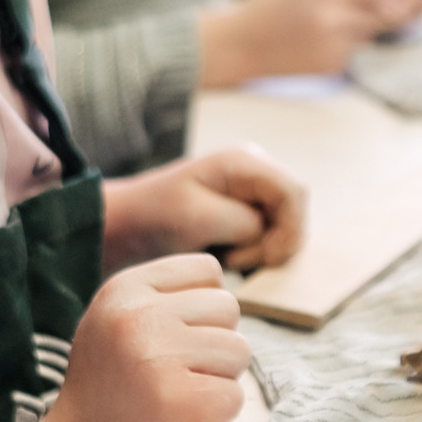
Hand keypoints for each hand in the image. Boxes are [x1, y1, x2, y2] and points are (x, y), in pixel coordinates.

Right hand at [39, 254, 248, 421]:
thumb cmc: (107, 393)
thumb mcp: (114, 324)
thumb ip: (161, 298)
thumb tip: (224, 291)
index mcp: (124, 289)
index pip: (207, 270)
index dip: (205, 309)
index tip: (178, 340)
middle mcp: (138, 315)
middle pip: (227, 308)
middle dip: (215, 345)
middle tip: (178, 376)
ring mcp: (157, 357)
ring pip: (238, 351)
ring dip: (218, 380)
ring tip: (178, 398)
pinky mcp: (179, 400)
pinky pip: (234, 396)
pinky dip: (219, 416)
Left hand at [103, 146, 307, 271]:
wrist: (128, 223)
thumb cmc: (155, 215)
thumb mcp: (198, 218)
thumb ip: (244, 222)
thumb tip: (271, 232)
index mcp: (244, 162)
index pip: (294, 192)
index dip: (291, 229)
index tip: (267, 258)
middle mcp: (254, 171)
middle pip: (294, 210)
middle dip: (274, 242)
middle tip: (234, 259)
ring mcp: (252, 191)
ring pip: (284, 226)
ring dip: (261, 250)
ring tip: (224, 256)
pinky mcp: (246, 210)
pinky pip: (269, 235)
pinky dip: (253, 252)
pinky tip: (226, 254)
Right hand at [197, 0, 396, 85]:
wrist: (242, 45)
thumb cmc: (270, 2)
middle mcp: (330, 18)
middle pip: (381, 9)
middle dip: (375, 3)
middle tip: (358, 1)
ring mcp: (333, 45)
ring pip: (370, 29)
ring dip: (361, 22)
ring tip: (334, 18)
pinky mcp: (332, 64)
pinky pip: (355, 47)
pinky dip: (345, 41)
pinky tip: (320, 38)